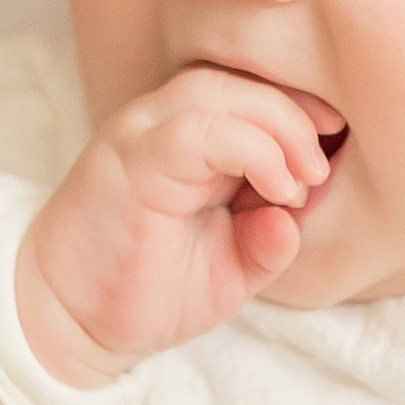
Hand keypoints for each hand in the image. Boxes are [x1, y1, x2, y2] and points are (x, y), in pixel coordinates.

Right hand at [16, 65, 331, 383]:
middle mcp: (159, 125)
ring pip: (217, 91)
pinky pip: (195, 129)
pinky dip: (250, 147)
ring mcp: (140, 138)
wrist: (69, 324)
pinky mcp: (131, 162)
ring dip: (276, 125)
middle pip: (237, 80)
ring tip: (302, 178)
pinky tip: (275, 187)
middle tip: (322, 164)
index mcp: (184, 139)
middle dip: (295, 112)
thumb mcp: (229, 271)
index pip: (245, 91)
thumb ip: (268, 242)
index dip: (298, 107)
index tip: (335, 144)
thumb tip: (296, 218)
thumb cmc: (147, 291)